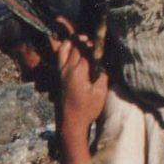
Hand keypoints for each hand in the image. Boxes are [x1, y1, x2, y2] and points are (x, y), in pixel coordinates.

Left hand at [48, 23, 108, 143]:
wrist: (70, 123)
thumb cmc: (87, 110)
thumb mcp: (100, 93)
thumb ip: (103, 76)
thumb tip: (104, 64)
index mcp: (78, 71)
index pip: (86, 50)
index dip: (95, 45)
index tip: (102, 44)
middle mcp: (67, 69)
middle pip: (75, 46)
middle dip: (84, 41)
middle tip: (94, 41)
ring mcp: (61, 72)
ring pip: (63, 49)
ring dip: (73, 42)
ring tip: (82, 40)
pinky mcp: (58, 77)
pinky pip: (59, 57)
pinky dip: (65, 50)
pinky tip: (72, 50)